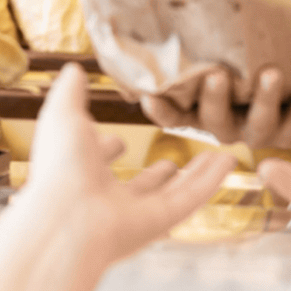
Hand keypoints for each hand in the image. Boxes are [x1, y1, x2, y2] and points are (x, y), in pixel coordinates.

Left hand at [26, 63, 235, 262]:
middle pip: (139, 186)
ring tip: (214, 155)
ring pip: (172, 192)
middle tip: (172, 158)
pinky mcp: (161, 221)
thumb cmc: (61, 167)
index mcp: (80, 173)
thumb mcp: (63, 116)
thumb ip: (70, 93)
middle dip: (156, 173)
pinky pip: (191, 198)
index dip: (107, 149)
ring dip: (194, 174)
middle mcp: (108, 197)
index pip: (96, 161)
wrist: (67, 217)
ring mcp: (137, 212)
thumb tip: (72, 69)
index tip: (119, 141)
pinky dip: (212, 180)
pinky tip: (229, 161)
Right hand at [139, 52, 290, 149]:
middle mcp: (230, 128)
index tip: (150, 96)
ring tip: (271, 73)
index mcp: (203, 114)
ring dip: (266, 99)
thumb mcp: (217, 58)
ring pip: (263, 123)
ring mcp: (262, 132)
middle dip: (216, 100)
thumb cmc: (241, 64)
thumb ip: (195, 44)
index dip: (163, 112)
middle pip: (218, 123)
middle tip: (216, 75)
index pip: (176, 117)